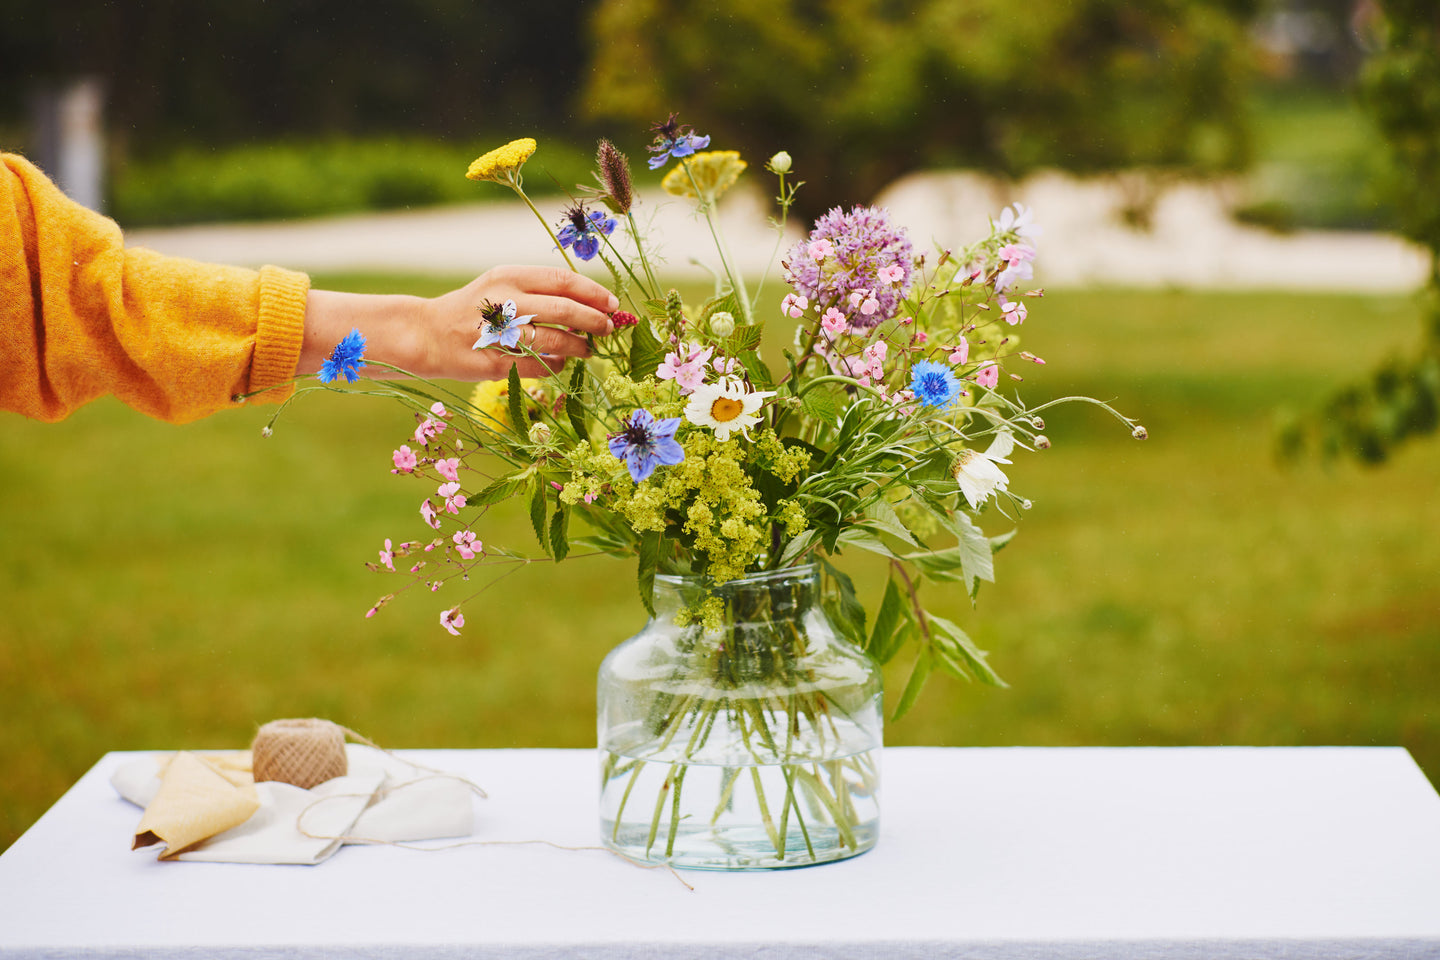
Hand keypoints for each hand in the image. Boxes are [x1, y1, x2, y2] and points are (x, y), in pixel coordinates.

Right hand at [299, 265, 619, 380]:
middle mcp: (504, 300)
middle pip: (564, 309)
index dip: (593, 294)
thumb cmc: (474, 308)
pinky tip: (560, 364)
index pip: (563, 281)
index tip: (612, 304)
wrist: (427, 332)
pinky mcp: (492, 361)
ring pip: (553, 340)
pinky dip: (554, 366)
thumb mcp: (503, 285)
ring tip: (588, 350)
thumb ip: (540, 291)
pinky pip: (535, 366)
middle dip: (593, 321)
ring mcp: (497, 332)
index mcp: (509, 275)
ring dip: (578, 347)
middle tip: (607, 329)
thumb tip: (590, 303)